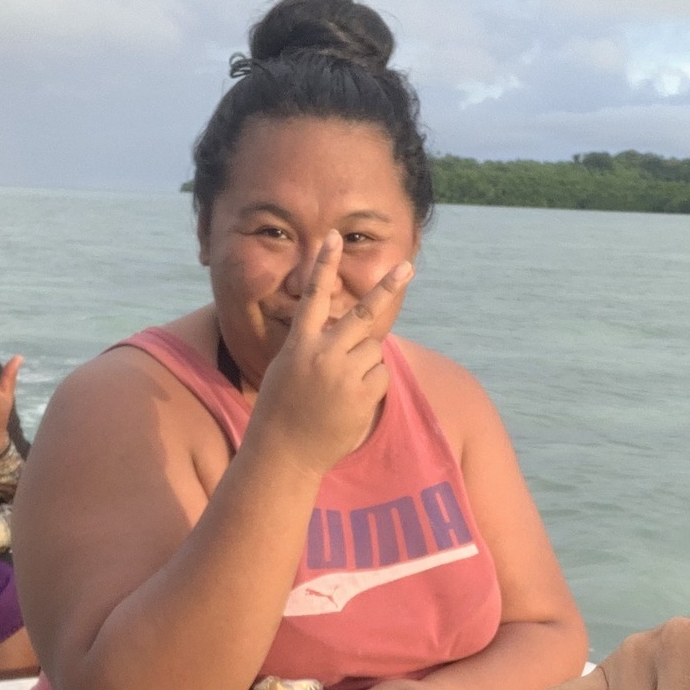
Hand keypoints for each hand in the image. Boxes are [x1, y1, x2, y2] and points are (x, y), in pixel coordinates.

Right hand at [249, 233, 413, 474]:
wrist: (283, 452)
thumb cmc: (282, 410)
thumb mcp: (288, 369)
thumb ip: (315, 346)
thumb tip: (352, 331)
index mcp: (299, 344)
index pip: (313, 296)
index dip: (324, 265)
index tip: (333, 237)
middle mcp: (322, 353)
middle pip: (362, 313)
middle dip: (387, 288)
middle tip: (407, 266)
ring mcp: (343, 373)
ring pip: (374, 350)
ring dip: (366, 362)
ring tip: (342, 388)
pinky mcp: (361, 394)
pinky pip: (380, 375)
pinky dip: (372, 384)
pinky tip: (352, 402)